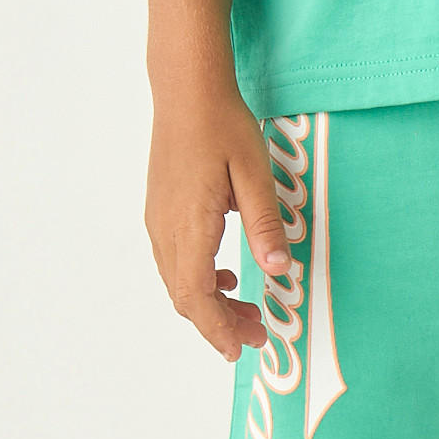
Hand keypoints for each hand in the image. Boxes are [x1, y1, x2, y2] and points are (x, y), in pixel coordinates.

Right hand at [146, 71, 294, 358]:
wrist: (186, 91)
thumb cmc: (222, 126)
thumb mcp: (255, 174)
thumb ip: (266, 224)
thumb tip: (279, 270)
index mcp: (189, 224)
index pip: (195, 294)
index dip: (217, 328)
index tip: (241, 347)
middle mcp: (165, 228)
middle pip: (184, 296)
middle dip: (218, 323)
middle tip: (257, 334)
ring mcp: (158, 220)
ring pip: (177, 281)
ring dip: (209, 303)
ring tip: (246, 309)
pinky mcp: (160, 211)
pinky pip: (174, 261)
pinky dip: (198, 280)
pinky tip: (226, 275)